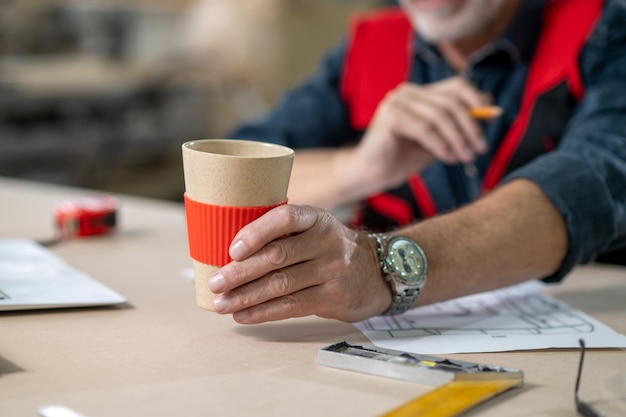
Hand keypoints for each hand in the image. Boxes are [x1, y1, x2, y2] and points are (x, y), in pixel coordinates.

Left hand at [208, 205, 391, 322]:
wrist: (376, 272)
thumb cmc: (331, 248)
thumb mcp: (315, 229)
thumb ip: (283, 234)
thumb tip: (229, 253)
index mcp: (316, 219)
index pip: (285, 219)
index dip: (256, 233)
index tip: (232, 249)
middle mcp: (327, 242)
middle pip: (278, 256)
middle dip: (241, 272)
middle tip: (215, 283)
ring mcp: (332, 271)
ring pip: (281, 285)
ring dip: (246, 297)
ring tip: (222, 304)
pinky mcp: (333, 297)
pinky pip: (292, 306)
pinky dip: (263, 312)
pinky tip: (243, 315)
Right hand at [346, 76, 491, 190]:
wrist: (371, 173)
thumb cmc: (403, 158)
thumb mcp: (438, 140)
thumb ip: (457, 124)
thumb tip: (489, 108)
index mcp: (419, 94)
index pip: (456, 86)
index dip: (477, 99)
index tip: (493, 118)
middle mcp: (407, 92)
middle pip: (450, 102)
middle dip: (470, 126)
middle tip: (480, 149)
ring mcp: (396, 102)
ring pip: (439, 115)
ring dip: (458, 139)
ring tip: (466, 158)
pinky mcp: (390, 116)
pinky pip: (424, 128)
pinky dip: (440, 144)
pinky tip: (447, 158)